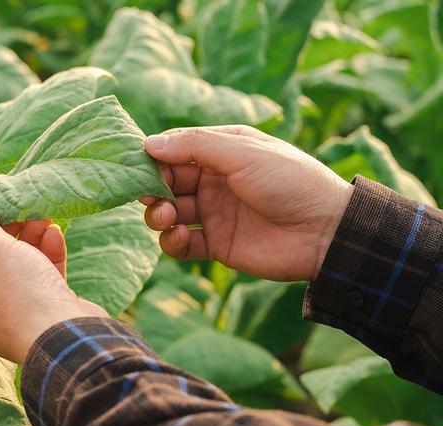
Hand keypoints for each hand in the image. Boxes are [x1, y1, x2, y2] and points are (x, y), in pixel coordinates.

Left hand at [0, 201, 107, 363]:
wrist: (69, 339)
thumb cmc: (22, 295)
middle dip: (2, 232)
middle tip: (15, 209)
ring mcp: (13, 314)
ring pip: (15, 268)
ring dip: (28, 240)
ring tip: (41, 216)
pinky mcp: (42, 312)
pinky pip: (38, 279)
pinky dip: (45, 256)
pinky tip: (54, 233)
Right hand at [142, 125, 353, 280]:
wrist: (326, 232)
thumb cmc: (290, 182)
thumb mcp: (244, 153)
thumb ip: (195, 146)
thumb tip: (149, 143)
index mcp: (223, 151)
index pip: (175, 149)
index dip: (154, 156)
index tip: (136, 164)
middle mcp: (214, 181)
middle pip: (167, 182)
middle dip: (153, 188)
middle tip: (149, 195)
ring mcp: (214, 213)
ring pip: (169, 212)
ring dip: (158, 214)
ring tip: (166, 217)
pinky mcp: (216, 245)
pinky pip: (181, 244)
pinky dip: (172, 242)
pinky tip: (179, 237)